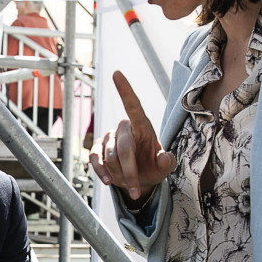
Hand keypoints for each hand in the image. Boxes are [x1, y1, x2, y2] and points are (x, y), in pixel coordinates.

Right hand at [89, 71, 175, 202]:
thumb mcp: (164, 168)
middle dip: (130, 171)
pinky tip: (109, 181)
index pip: (133, 105)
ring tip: (129, 185)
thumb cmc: (152, 168)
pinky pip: (94, 159)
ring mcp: (108, 138)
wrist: (137, 181)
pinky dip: (101, 172)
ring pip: (110, 157)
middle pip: (124, 147)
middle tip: (136, 189)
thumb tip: (165, 158)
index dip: (125, 90)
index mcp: (142, 126)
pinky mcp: (96, 150)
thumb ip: (167, 163)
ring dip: (120, 174)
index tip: (117, 73)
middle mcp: (124, 128)